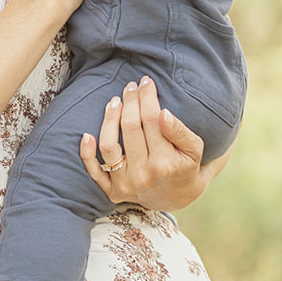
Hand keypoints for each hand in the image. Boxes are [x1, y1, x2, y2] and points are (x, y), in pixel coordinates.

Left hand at [80, 77, 225, 211]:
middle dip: (130, 100)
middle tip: (131, 86)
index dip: (148, 96)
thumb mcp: (195, 149)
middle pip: (130, 127)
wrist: (177, 198)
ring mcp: (126, 184)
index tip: (146, 82)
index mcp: (165, 163)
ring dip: (109, 118)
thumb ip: (181, 132)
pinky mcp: (113, 191)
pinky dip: (87, 154)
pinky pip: (94, 172)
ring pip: (109, 145)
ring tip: (115, 101)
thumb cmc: (187, 166)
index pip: (152, 119)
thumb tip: (163, 113)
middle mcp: (143, 175)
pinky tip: (86, 134)